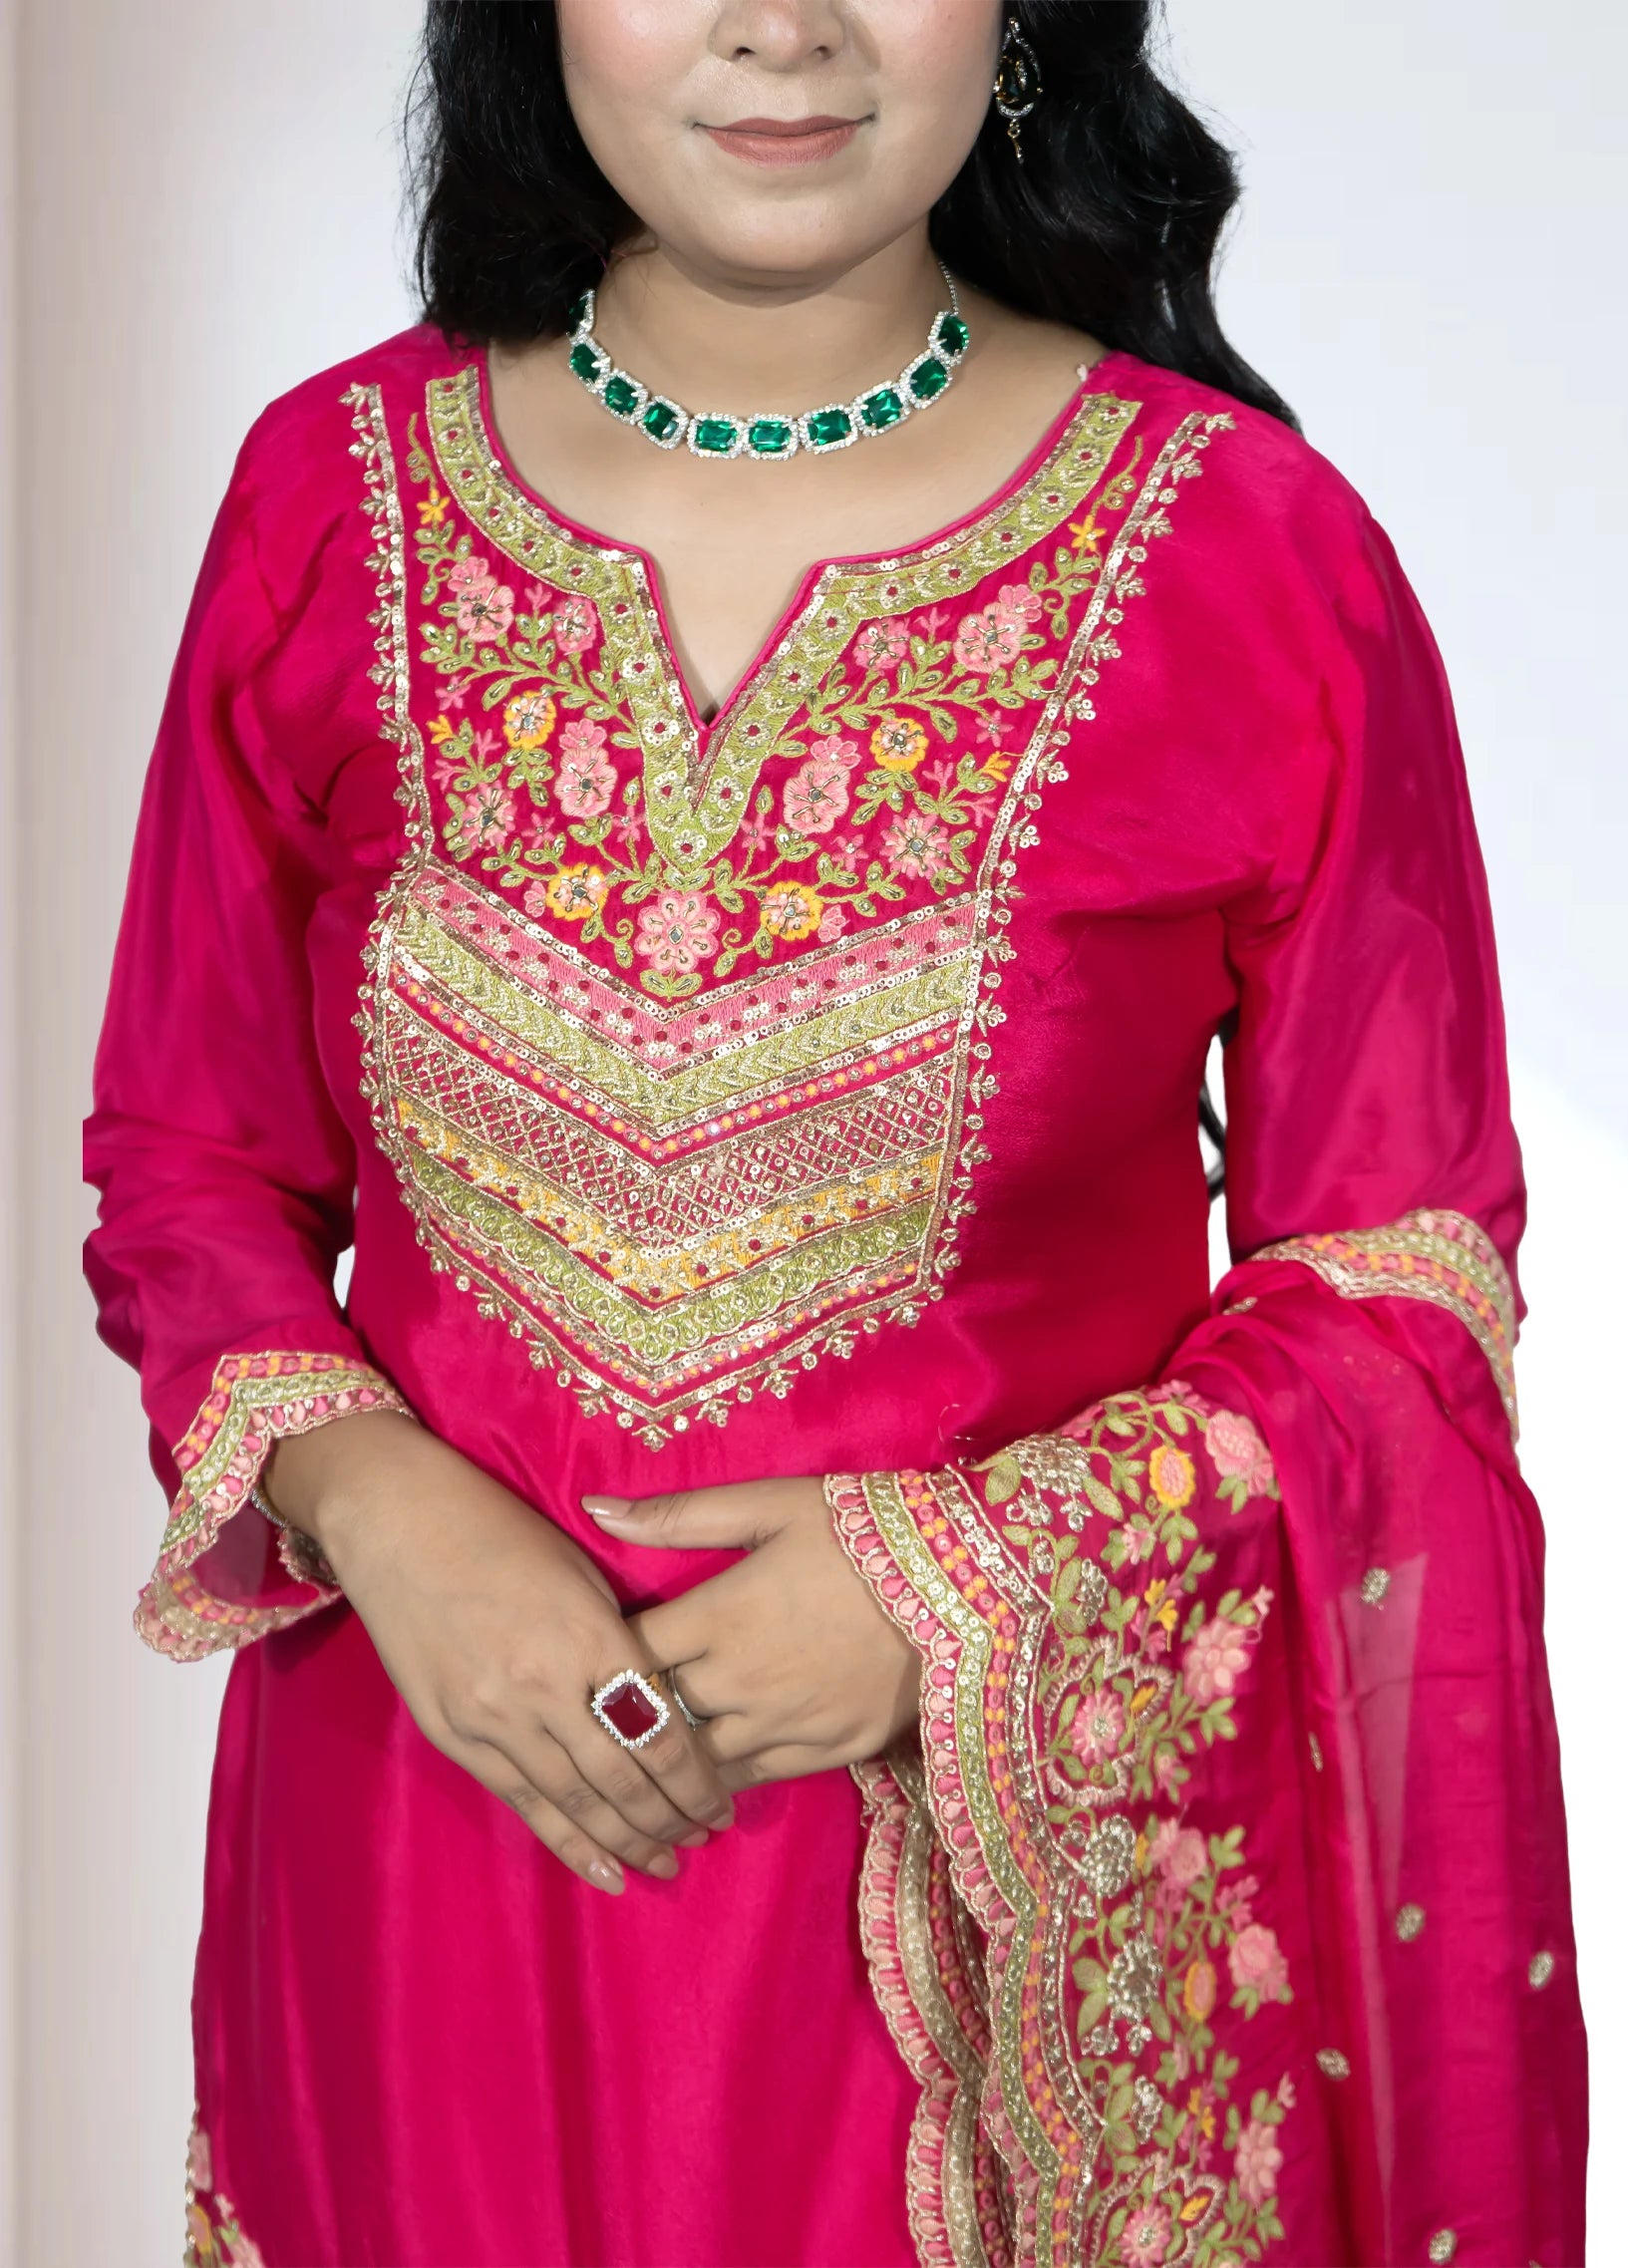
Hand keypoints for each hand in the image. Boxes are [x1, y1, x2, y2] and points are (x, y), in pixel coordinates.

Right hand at [268, 1413, 734, 1892]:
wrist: (398, 1524)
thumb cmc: (502, 1534)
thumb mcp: (582, 1573)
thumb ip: (620, 1642)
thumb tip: (661, 1705)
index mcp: (589, 1636)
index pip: (659, 1732)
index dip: (695, 1781)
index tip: (720, 1803)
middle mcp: (544, 1686)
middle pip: (622, 1779)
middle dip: (669, 1819)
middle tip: (701, 1839)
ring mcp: (492, 1717)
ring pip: (574, 1802)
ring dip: (626, 1841)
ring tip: (663, 1865)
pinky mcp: (453, 1735)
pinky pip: (521, 1802)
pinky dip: (567, 1842)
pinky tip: (602, 1871)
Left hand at [583, 1475, 920, 1790]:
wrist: (963, 1581)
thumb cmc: (859, 1531)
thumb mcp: (770, 1505)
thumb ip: (679, 1516)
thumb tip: (594, 1510)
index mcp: (717, 1616)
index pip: (628, 1653)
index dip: (604, 1655)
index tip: (593, 1652)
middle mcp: (737, 1680)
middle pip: (654, 1714)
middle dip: (628, 1713)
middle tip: (607, 1712)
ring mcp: (782, 1723)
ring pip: (695, 1761)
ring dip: (670, 1757)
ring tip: (648, 1754)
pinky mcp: (826, 1751)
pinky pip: (752, 1779)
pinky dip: (722, 1779)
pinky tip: (705, 1778)